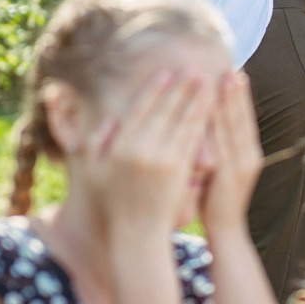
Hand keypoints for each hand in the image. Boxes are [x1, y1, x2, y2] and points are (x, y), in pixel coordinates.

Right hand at [86, 70, 215, 237]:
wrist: (137, 234)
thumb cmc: (114, 202)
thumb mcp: (93, 172)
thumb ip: (96, 144)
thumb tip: (109, 119)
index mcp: (119, 147)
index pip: (140, 110)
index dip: (154, 90)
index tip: (165, 74)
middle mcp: (141, 150)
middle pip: (164, 111)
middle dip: (180, 88)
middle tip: (193, 68)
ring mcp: (162, 160)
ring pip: (182, 122)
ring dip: (195, 98)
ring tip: (206, 80)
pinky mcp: (180, 170)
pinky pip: (193, 139)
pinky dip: (202, 121)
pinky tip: (211, 107)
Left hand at [201, 71, 262, 234]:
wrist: (225, 232)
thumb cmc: (215, 200)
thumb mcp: (219, 170)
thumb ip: (216, 148)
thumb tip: (206, 124)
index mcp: (248, 153)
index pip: (244, 118)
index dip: (241, 96)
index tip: (236, 73)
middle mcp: (249, 155)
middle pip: (243, 117)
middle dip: (238, 92)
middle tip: (234, 68)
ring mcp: (241, 164)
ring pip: (235, 126)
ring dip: (231, 101)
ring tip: (227, 77)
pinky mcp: (229, 172)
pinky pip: (223, 141)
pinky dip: (219, 121)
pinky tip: (213, 105)